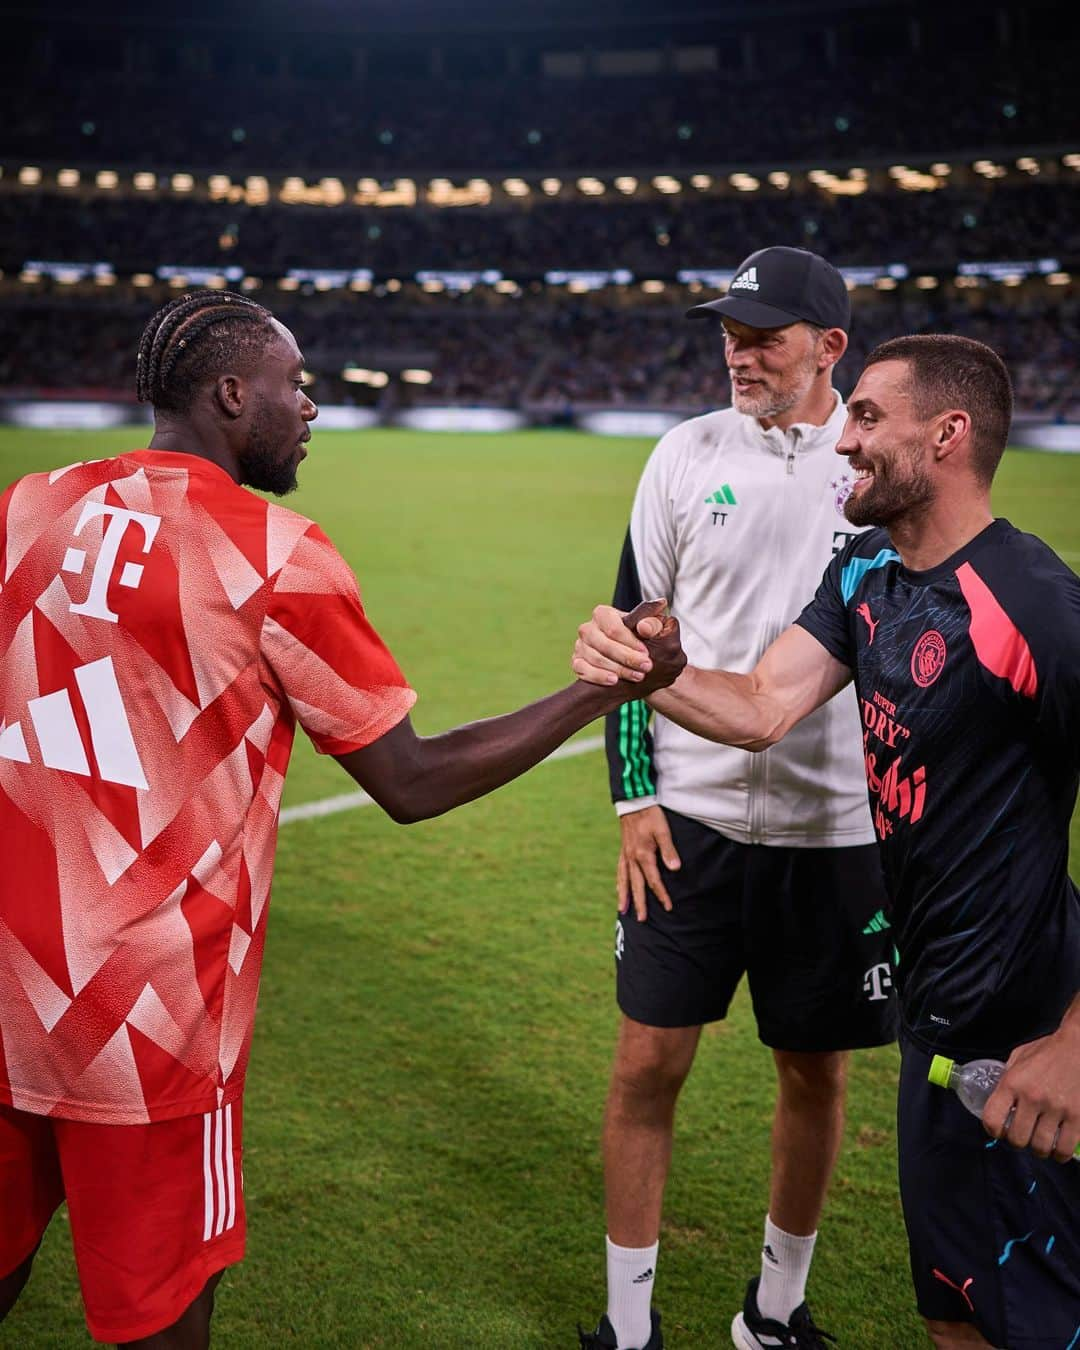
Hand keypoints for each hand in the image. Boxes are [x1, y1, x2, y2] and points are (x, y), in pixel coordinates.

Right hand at [573, 599, 685, 695]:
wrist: (634, 657)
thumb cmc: (643, 638)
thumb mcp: (653, 628)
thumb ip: (654, 624)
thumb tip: (646, 628)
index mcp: (603, 614)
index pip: (614, 629)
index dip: (630, 642)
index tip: (646, 653)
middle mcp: (588, 628)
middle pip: (604, 644)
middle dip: (626, 658)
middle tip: (646, 667)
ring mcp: (580, 646)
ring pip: (595, 658)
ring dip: (617, 669)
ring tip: (637, 676)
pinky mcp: (577, 662)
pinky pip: (581, 669)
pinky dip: (598, 676)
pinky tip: (614, 681)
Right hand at [617, 805, 681, 921]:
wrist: (634, 802)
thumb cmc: (650, 815)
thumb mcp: (663, 831)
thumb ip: (668, 850)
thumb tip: (675, 868)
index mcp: (643, 855)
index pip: (653, 880)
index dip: (661, 894)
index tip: (668, 907)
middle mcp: (632, 858)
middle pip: (636, 885)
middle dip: (639, 903)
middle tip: (641, 919)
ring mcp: (626, 855)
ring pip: (624, 880)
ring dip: (624, 896)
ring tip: (622, 909)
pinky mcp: (623, 850)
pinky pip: (620, 871)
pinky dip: (619, 882)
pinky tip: (619, 888)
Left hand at [982, 1018, 1079, 1162]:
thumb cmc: (1049, 1050)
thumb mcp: (1020, 1057)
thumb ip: (1008, 1078)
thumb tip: (1001, 1101)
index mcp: (1013, 1082)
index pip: (992, 1119)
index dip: (992, 1130)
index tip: (998, 1130)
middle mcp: (1033, 1098)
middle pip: (1017, 1139)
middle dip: (1017, 1141)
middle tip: (1022, 1135)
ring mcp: (1057, 1109)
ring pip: (1040, 1147)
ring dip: (1038, 1149)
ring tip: (1039, 1142)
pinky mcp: (1078, 1117)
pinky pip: (1063, 1149)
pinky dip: (1058, 1154)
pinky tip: (1056, 1147)